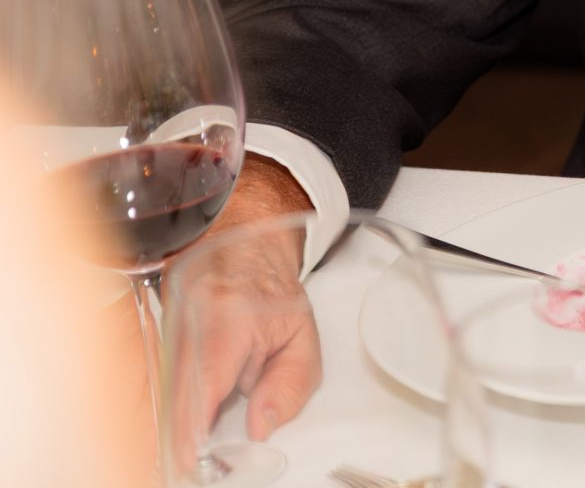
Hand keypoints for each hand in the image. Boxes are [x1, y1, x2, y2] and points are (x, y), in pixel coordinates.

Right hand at [171, 157, 321, 460]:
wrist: (243, 246)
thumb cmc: (272, 292)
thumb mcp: (302, 336)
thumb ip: (290, 384)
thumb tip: (262, 425)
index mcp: (231, 317)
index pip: (207, 378)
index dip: (195, 420)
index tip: (191, 452)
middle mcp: (191, 319)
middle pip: (175, 390)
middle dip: (177, 433)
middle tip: (183, 465)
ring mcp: (168, 325)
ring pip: (159, 386)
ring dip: (164, 422)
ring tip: (172, 455)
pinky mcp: (157, 334)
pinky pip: (154, 379)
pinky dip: (159, 406)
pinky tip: (162, 430)